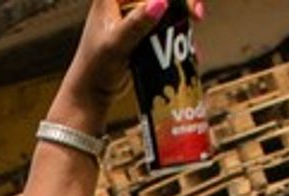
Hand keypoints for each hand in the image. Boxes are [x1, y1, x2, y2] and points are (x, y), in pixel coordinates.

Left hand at [59, 0, 192, 111]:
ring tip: (197, 25)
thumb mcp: (116, 44)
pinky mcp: (141, 34)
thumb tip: (161, 2)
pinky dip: (178, 32)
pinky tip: (190, 47)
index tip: (185, 4)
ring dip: (183, 15)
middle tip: (197, 15)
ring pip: (166, 7)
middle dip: (182, 1)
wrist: (91, 94)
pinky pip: (165, 26)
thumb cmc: (95, 67)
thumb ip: (136, 24)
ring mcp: (133, 18)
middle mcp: (123, 3)